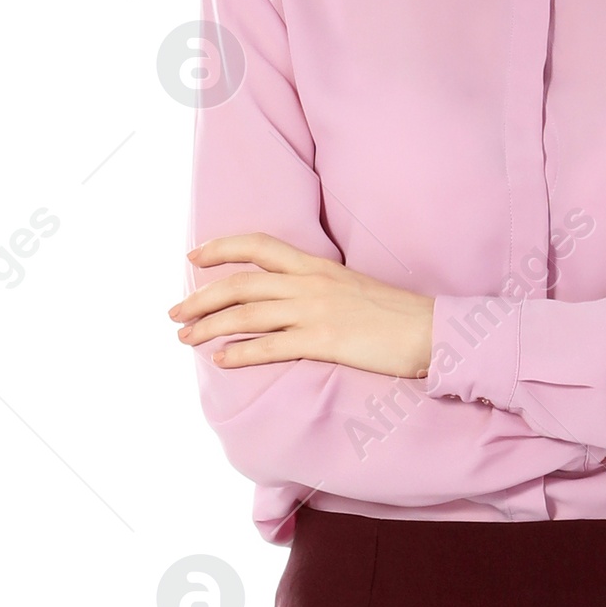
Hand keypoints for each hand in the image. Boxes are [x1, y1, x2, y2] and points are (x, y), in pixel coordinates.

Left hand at [172, 234, 435, 375]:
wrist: (431, 330)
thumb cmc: (395, 315)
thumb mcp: (352, 288)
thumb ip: (318, 288)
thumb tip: (289, 300)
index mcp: (316, 267)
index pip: (259, 246)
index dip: (222, 248)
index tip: (195, 257)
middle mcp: (309, 284)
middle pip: (240, 284)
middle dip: (200, 298)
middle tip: (174, 313)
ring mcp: (314, 312)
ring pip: (246, 314)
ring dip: (209, 326)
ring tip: (185, 339)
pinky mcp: (323, 341)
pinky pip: (270, 347)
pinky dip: (240, 354)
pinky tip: (221, 360)